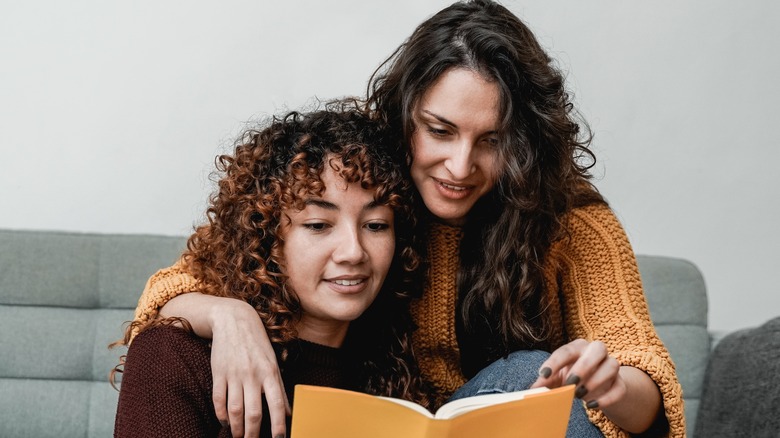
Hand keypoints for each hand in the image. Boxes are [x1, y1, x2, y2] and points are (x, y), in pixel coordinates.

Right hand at [208, 299, 290, 437]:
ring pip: (234, 409)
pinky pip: (219, 399)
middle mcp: (253, 374)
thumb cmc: (257, 344)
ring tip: (238, 436)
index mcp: (270, 372)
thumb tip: (288, 413)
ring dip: (236, 427)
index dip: (278, 424)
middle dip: (253, 433)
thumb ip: (279, 388)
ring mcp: (234, 374)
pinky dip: (221, 414)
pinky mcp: (218, 373)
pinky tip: (225, 421)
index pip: (276, 404)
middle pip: (253, 412)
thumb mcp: (273, 362)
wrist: (234, 320)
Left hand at [531, 339, 624, 409]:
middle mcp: (597, 351)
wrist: (597, 386)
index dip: (554, 362)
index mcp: (578, 346)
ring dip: (595, 381)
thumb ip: (546, 381)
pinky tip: (591, 405)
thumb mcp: (557, 377)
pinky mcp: (620, 383)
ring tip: (579, 395)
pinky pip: (619, 388)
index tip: (543, 375)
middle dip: (583, 366)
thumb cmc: (572, 376)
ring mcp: (611, 366)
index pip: (566, 350)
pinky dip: (607, 398)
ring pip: (612, 365)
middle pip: (597, 349)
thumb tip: (532, 389)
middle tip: (570, 383)